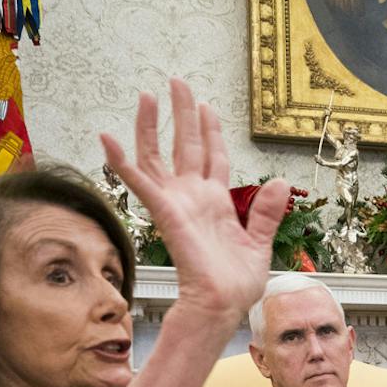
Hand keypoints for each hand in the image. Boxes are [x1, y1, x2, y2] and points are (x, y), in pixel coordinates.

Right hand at [100, 79, 288, 321]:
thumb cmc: (237, 282)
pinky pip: (138, 182)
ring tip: (146, 95)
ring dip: (151, 125)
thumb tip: (278, 182)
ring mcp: (177, 202)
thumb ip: (268, 212)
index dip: (210, 131)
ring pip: (158, 154)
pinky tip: (107, 138)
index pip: (213, 155)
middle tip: (177, 83)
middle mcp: (194, 196)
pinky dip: (121, 161)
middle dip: (182, 113)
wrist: (223, 304)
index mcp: (218, 201)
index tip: (206, 106)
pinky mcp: (165, 211)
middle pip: (186, 144)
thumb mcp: (261, 242)